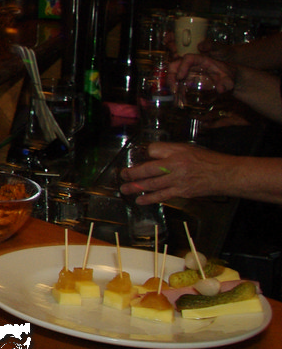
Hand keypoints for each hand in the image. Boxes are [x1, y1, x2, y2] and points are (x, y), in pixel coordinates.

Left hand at [118, 141, 232, 204]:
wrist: (225, 174)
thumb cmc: (208, 160)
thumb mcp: (188, 148)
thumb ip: (170, 151)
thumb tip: (152, 155)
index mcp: (177, 152)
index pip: (153, 150)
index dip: (145, 153)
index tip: (138, 157)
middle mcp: (176, 165)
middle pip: (148, 169)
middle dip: (132, 173)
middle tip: (122, 175)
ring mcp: (178, 180)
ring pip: (152, 184)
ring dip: (136, 187)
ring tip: (124, 189)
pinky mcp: (182, 192)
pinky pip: (162, 196)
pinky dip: (150, 198)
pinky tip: (140, 200)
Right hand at [170, 53, 234, 92]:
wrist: (227, 80)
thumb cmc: (228, 76)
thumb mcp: (229, 79)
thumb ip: (226, 83)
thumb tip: (221, 89)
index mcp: (202, 60)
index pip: (188, 58)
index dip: (182, 66)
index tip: (180, 77)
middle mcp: (192, 65)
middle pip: (176, 64)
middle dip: (171, 75)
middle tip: (173, 88)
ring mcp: (189, 72)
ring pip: (174, 73)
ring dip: (172, 83)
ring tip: (175, 94)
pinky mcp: (188, 80)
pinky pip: (178, 82)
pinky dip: (177, 90)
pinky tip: (180, 98)